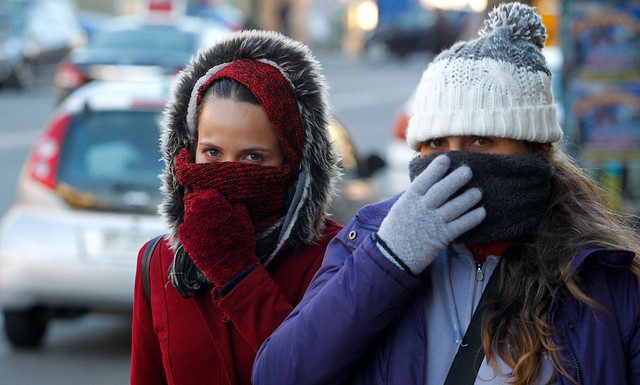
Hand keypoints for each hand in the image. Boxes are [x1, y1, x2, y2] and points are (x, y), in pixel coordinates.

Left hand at [177, 189, 258, 288]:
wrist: (232, 265)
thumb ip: (238, 207)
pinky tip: (198, 237)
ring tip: (205, 229)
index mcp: (215, 204)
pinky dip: (189, 231)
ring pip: (189, 216)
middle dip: (203, 209)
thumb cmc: (241, 242)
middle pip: (197, 203)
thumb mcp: (245, 220)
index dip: (214, 201)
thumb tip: (233, 201)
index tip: (217, 207)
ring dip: (196, 220)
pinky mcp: (185, 237)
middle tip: (211, 218)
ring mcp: (191, 224)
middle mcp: (200, 211)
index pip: (210, 195)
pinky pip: (183, 228)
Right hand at [377, 154, 484, 274]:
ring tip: (478, 192)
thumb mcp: (399, 209)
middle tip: (468, 171)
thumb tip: (428, 184)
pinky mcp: (442, 238)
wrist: (392, 257)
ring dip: (469, 198)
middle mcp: (422, 209)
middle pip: (442, 190)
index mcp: (409, 200)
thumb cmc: (394, 232)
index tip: (446, 159)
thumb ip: (414, 197)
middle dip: (457, 179)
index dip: (436, 169)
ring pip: (455, 206)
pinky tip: (481, 212)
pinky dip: (472, 218)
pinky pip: (461, 225)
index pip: (424, 180)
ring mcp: (432, 223)